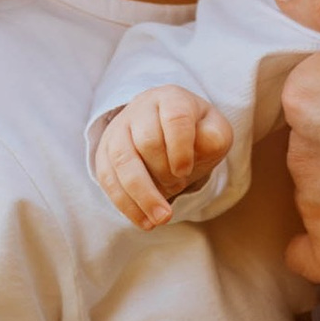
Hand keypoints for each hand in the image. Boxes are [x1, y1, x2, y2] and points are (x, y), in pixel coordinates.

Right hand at [93, 87, 234, 227]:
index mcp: (171, 98)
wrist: (168, 132)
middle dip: (164, 172)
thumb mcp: (214, 131)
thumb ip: (214, 137)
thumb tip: (201, 146)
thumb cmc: (195, 133)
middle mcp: (140, 109)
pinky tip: (144, 222)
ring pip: (123, 162)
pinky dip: (127, 205)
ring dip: (142, 195)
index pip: (175, 118)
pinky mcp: (105, 154)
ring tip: (161, 220)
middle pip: (146, 142)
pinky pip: (108, 180)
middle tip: (180, 185)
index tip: (185, 171)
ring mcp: (118, 131)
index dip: (180, 148)